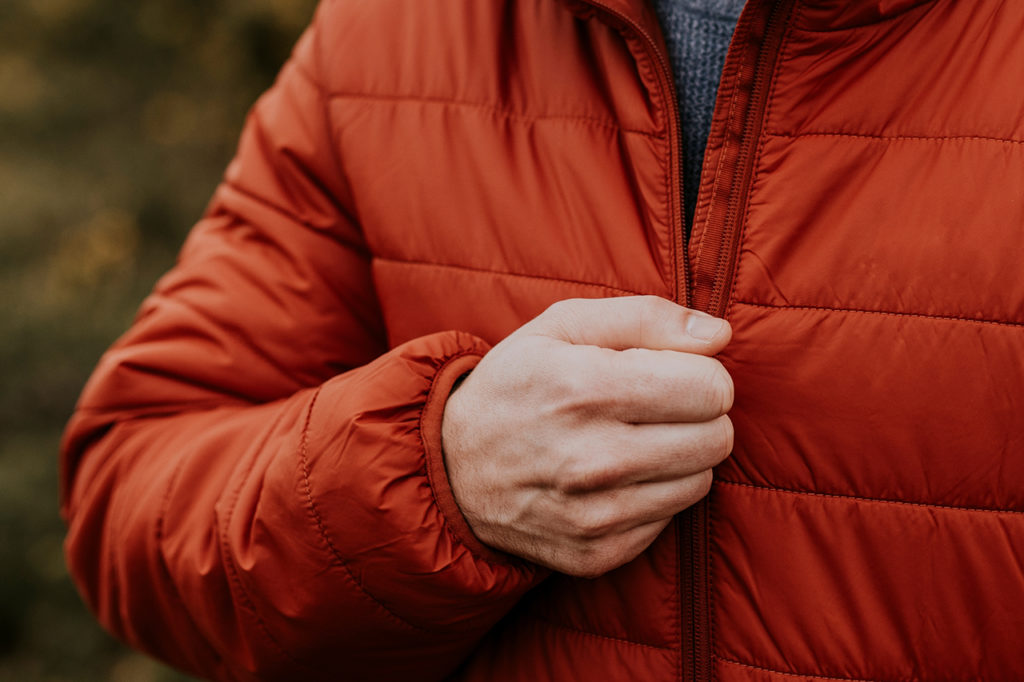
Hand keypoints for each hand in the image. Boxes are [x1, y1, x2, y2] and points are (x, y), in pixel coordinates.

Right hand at [441, 296, 732, 576]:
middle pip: (716, 437)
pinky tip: (614, 477)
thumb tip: (721, 334)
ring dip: (678, 457)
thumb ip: (647, 317)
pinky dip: (652, 494)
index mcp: (585, 389)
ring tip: (630, 439)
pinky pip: (669, 519)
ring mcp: (594, 516)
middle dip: (696, 415)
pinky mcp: (597, 554)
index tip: (667, 373)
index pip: (711, 387)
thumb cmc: (516, 383)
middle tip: (652, 407)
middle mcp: (592, 460)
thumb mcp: (562, 325)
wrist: (451, 468)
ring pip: (700, 481)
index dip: (697, 373)